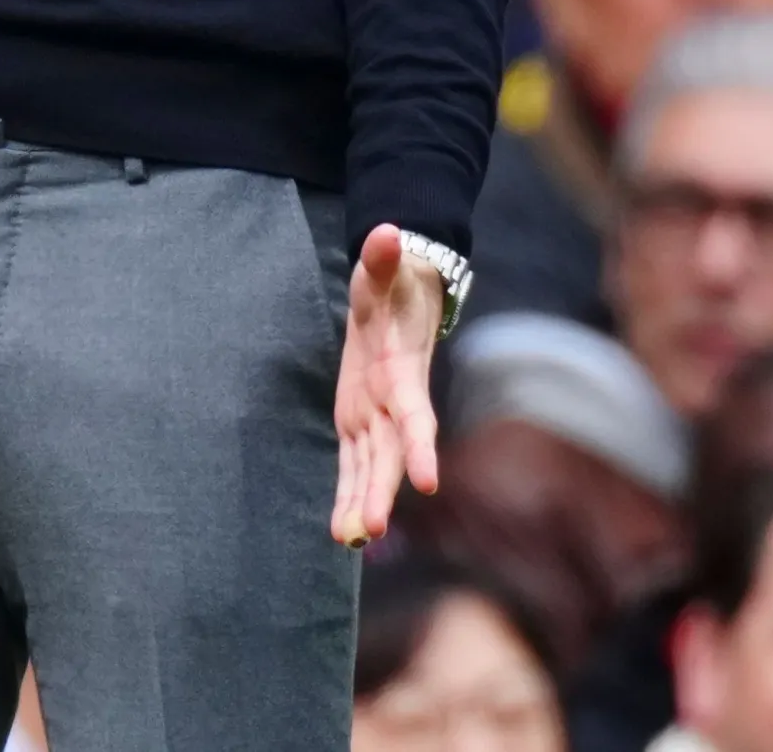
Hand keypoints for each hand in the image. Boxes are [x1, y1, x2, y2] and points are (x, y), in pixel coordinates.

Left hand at [329, 224, 444, 547]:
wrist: (400, 302)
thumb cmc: (390, 285)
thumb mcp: (381, 269)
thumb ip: (381, 258)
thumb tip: (386, 232)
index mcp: (403, 376)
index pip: (416, 417)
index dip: (421, 448)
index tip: (429, 484)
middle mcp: (395, 405)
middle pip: (390, 454)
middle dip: (382, 491)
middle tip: (371, 529)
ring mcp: (377, 418)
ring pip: (371, 468)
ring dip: (363, 503)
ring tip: (349, 540)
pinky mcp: (359, 423)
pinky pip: (353, 464)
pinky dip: (349, 495)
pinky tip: (344, 532)